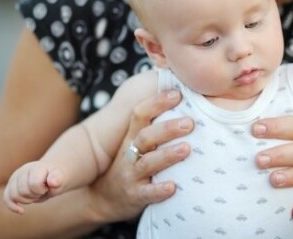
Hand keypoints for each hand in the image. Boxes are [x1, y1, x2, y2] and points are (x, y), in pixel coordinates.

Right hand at [3, 162, 64, 213]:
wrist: (50, 176)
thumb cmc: (56, 179)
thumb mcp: (60, 178)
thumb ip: (57, 179)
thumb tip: (53, 182)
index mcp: (35, 167)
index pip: (33, 184)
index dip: (41, 190)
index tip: (47, 187)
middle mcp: (23, 170)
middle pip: (23, 191)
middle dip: (34, 196)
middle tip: (42, 191)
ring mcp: (15, 178)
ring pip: (13, 195)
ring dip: (26, 200)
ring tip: (35, 195)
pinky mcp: (11, 186)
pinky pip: (6, 198)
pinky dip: (13, 206)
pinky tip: (22, 211)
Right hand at [86, 90, 193, 222]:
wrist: (103, 199)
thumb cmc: (129, 165)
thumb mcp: (134, 145)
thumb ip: (154, 129)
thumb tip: (181, 99)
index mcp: (131, 138)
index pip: (140, 114)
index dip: (157, 102)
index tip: (177, 94)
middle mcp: (129, 154)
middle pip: (146, 137)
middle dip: (168, 128)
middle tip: (189, 123)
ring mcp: (130, 176)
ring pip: (148, 163)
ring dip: (167, 155)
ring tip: (186, 149)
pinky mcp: (135, 196)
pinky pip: (147, 193)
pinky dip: (159, 190)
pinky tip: (174, 187)